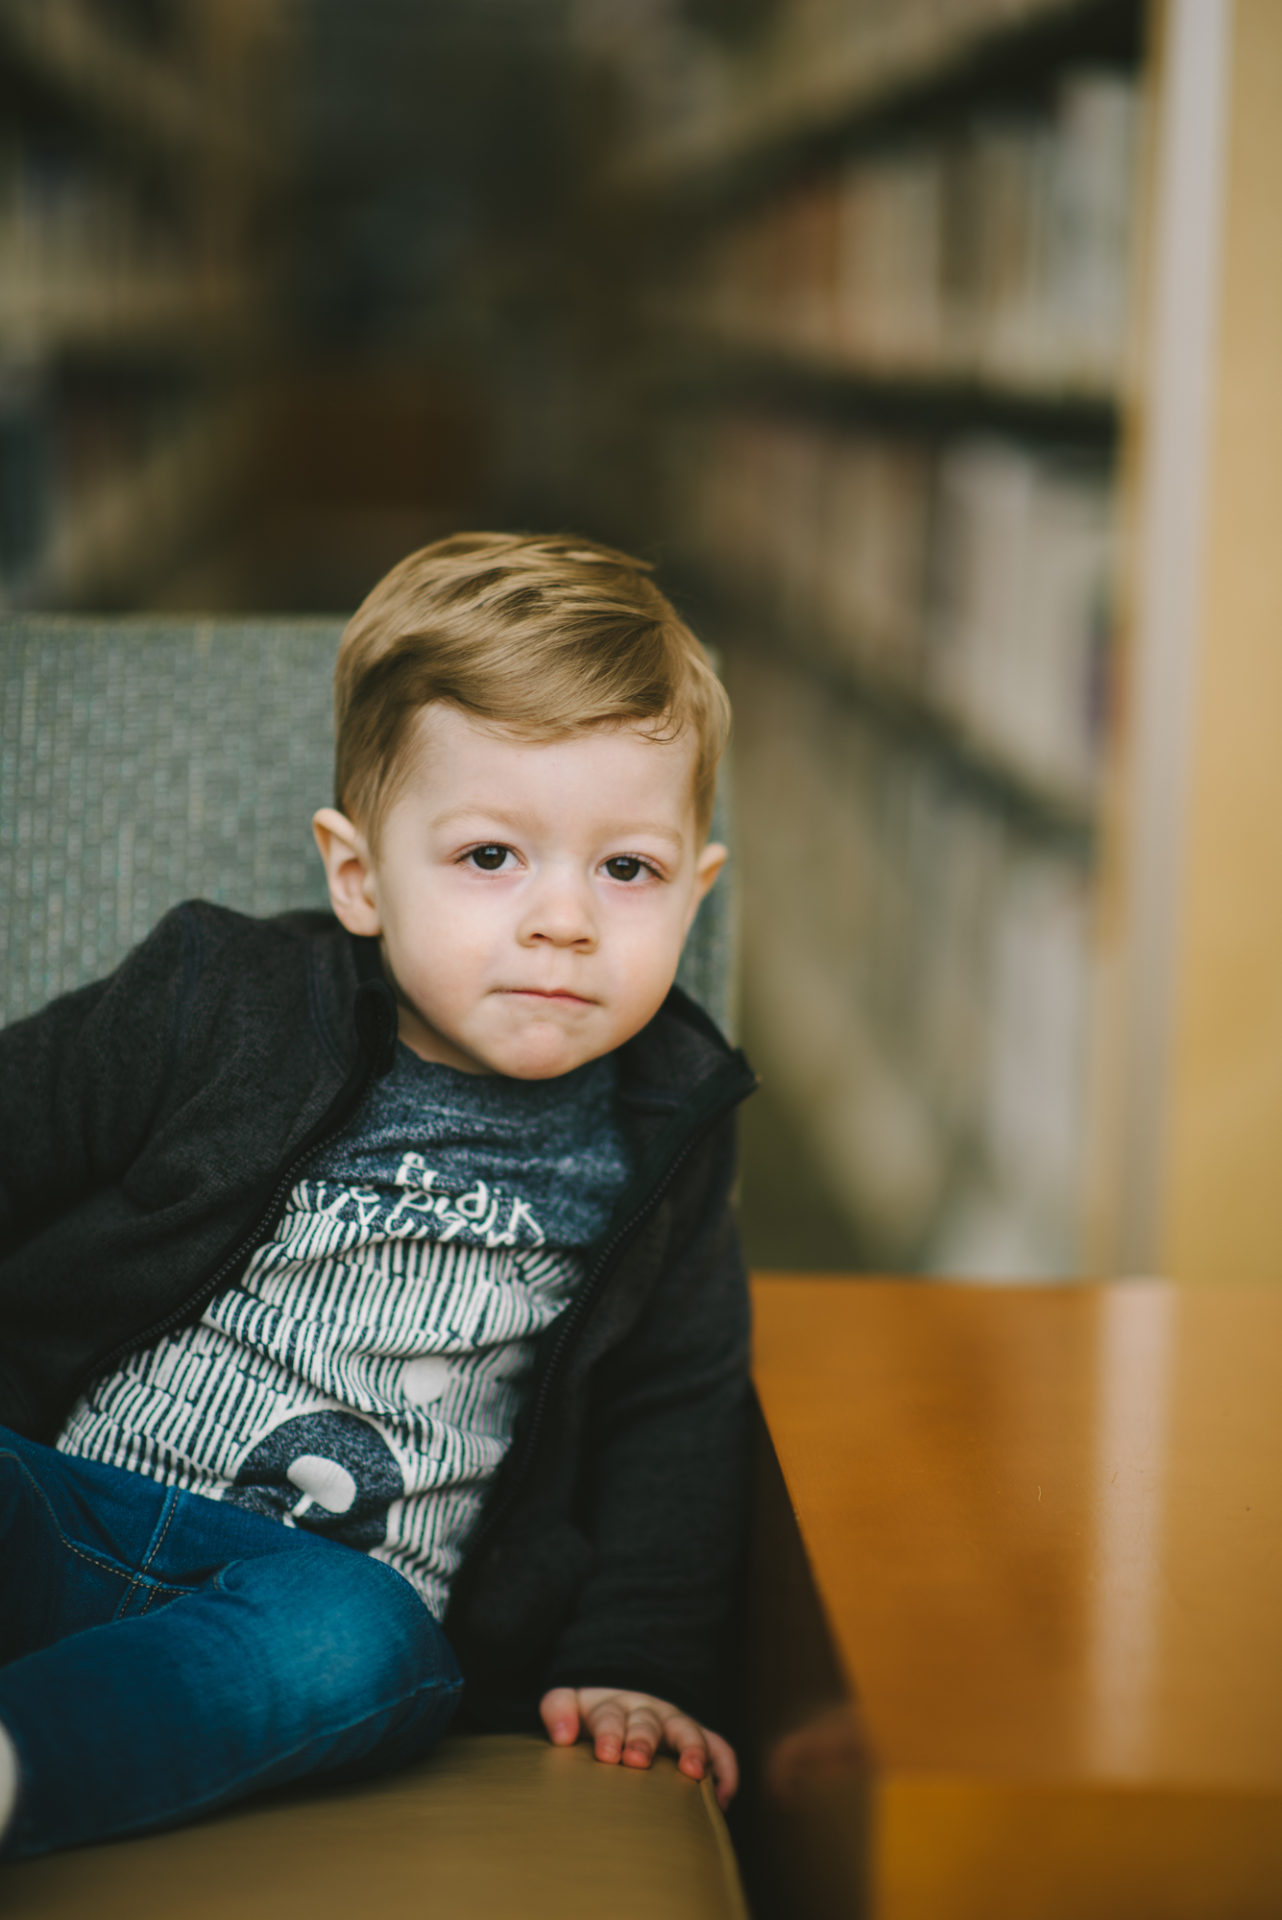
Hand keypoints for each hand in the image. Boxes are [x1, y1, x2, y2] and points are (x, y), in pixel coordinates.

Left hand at [539, 1686, 738, 1809]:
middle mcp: (647, 1712)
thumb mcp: (569, 1702)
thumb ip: (558, 1709)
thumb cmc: (591, 1716)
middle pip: (648, 1722)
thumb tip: (562, 1736)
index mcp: (613, 1707)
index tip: (606, 1754)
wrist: (624, 1697)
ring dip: (691, 1748)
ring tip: (693, 1772)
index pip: (610, 1716)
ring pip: (688, 1730)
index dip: (610, 1733)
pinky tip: (722, 1798)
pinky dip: (725, 1769)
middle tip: (636, 1760)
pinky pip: (720, 1748)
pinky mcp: (699, 1738)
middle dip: (643, 1739)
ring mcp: (675, 1724)